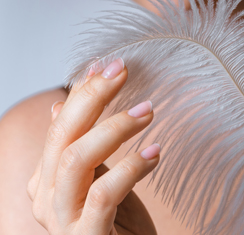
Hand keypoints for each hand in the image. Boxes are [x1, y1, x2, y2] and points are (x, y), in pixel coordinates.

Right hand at [27, 58, 159, 234]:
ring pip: (77, 159)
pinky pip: (103, 194)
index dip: (83, 91)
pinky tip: (156, 153)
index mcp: (47, 179)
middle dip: (93, 97)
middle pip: (62, 135)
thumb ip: (83, 142)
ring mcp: (62, 220)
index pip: (60, 124)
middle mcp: (46, 197)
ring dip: (114, 128)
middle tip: (122, 72)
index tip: (109, 65)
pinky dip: (131, 168)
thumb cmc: (117, 221)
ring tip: (149, 111)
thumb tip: (62, 103)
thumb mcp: (99, 176)